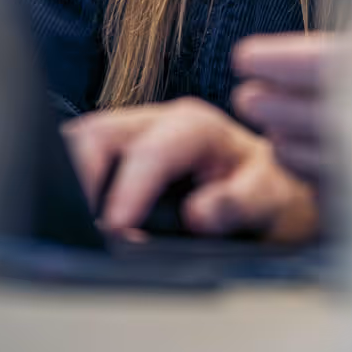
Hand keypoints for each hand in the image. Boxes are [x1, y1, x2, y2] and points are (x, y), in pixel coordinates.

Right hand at [60, 98, 318, 243]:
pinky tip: (75, 216)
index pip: (150, 151)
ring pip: (83, 142)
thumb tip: (198, 215)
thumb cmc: (274, 194)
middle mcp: (161, 122)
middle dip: (81, 176)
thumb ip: (239, 204)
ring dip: (72, 179)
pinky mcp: (121, 155)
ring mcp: (136, 135)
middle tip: (78, 228)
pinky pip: (84, 159)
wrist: (279, 191)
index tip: (115, 229)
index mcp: (198, 127)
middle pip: (100, 133)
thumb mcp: (272, 202)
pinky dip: (73, 184)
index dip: (128, 190)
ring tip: (72, 225)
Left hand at [227, 0, 351, 180]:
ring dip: (293, 141)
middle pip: (314, 110)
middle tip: (246, 98)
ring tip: (269, 130)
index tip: (245, 57)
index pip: (316, 60)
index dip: (274, 60)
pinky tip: (308, 161)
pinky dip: (325, 173)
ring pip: (332, 152)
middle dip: (274, 104)